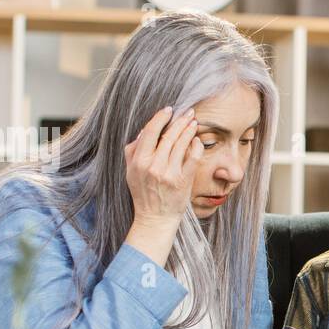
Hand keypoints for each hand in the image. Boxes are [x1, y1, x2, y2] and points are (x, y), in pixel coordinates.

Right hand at [123, 106, 203, 264]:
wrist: (155, 218)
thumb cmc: (143, 193)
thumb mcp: (131, 172)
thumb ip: (133, 151)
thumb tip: (144, 131)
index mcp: (139, 162)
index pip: (150, 132)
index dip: (160, 118)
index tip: (168, 110)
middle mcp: (154, 166)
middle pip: (168, 136)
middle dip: (179, 121)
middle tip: (188, 112)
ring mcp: (169, 174)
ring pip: (181, 144)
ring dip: (189, 130)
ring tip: (193, 122)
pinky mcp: (183, 181)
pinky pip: (192, 158)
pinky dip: (196, 146)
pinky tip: (197, 141)